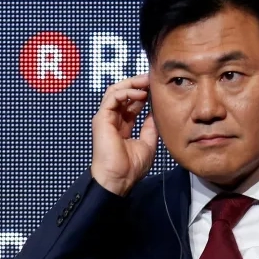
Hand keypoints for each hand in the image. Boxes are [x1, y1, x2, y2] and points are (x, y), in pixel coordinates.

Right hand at [90, 73, 158, 196]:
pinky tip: (140, 94)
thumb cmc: (130, 167)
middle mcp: (112, 119)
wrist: (119, 179)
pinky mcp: (102, 118)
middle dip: (137, 84)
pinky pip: (113, 97)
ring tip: (146, 82)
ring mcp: (105, 118)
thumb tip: (156, 113)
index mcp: (122, 125)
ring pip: (115, 91)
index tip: (156, 88)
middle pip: (122, 93)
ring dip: (132, 84)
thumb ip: (150, 127)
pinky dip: (127, 92)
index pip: (130, 103)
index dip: (143, 93)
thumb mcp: (148, 143)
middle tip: (151, 79)